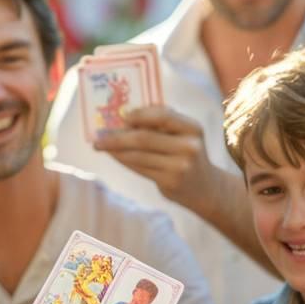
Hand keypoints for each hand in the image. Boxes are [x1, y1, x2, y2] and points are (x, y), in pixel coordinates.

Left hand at [93, 106, 221, 210]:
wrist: (206, 188)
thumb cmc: (187, 154)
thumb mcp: (184, 135)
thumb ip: (162, 124)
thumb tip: (124, 115)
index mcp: (193, 128)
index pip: (163, 116)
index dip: (139, 115)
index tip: (121, 116)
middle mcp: (189, 147)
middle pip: (144, 138)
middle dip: (117, 137)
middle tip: (99, 137)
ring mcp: (180, 166)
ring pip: (138, 155)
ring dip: (116, 150)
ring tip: (102, 145)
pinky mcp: (170, 182)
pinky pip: (139, 168)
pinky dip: (124, 161)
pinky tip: (115, 156)